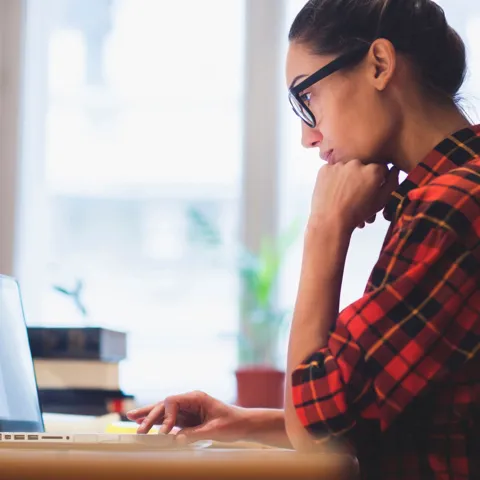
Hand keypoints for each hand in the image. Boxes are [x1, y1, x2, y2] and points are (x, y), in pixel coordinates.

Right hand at [126, 391, 248, 443]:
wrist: (243, 424)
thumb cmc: (232, 423)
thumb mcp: (215, 430)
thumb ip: (195, 434)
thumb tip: (175, 439)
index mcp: (196, 397)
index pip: (173, 401)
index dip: (166, 416)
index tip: (164, 432)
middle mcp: (189, 401)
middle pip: (165, 405)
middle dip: (150, 415)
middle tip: (138, 429)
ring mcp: (187, 409)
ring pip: (163, 410)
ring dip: (148, 415)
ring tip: (130, 418)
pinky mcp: (187, 419)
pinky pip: (168, 420)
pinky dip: (156, 422)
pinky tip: (143, 423)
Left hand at [310, 160, 399, 232]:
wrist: (331, 221)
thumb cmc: (357, 214)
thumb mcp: (381, 202)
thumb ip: (392, 183)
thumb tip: (394, 169)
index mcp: (373, 170)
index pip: (381, 169)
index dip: (377, 180)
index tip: (372, 190)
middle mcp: (357, 163)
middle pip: (363, 167)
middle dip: (361, 178)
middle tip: (356, 194)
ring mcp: (339, 165)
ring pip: (347, 168)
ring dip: (347, 177)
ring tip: (344, 195)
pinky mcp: (325, 169)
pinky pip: (332, 170)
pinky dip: (333, 178)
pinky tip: (334, 191)